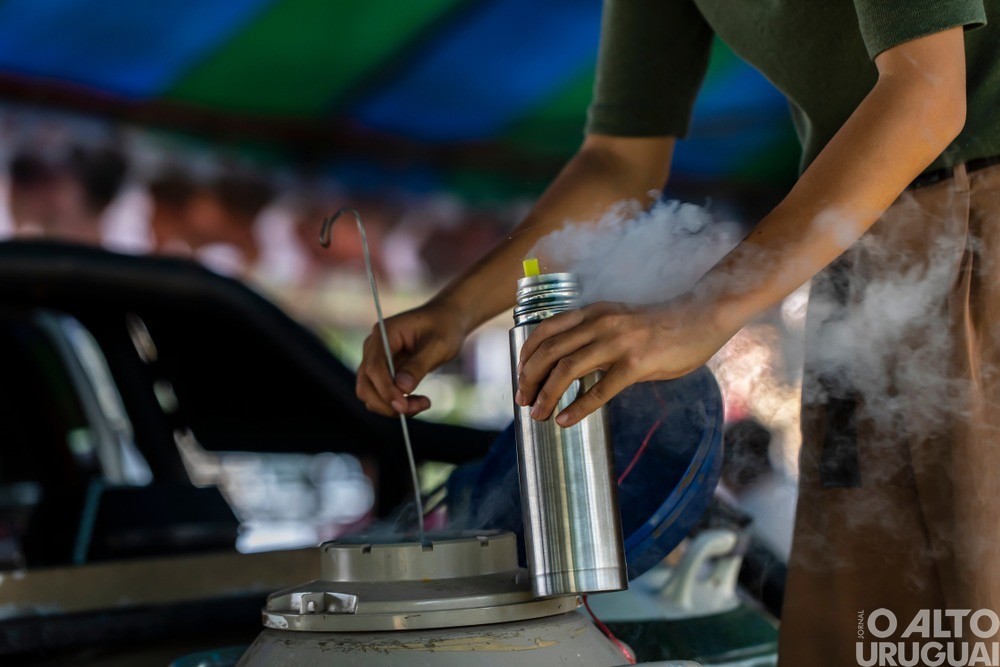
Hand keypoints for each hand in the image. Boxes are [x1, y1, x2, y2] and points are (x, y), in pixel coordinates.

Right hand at [356, 300, 467, 416]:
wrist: (448, 320)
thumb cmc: (445, 327)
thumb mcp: (438, 345)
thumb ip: (418, 366)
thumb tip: (402, 389)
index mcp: (384, 333)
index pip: (374, 366)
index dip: (385, 389)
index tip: (404, 405)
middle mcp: (374, 347)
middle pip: (365, 384)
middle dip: (387, 402)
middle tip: (417, 408)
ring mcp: (377, 360)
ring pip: (370, 394)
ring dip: (391, 406)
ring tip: (422, 404)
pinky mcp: (384, 372)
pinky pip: (382, 395)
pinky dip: (397, 404)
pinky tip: (419, 401)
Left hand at [514, 300, 734, 426]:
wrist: (703, 317)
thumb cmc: (663, 326)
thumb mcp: (621, 322)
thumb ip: (596, 337)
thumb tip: (571, 368)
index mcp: (594, 312)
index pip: (545, 330)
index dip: (526, 356)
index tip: (520, 378)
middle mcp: (600, 323)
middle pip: (549, 350)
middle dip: (529, 378)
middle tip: (522, 401)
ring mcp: (619, 342)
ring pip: (567, 368)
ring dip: (547, 394)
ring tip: (538, 414)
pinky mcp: (637, 363)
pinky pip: (600, 389)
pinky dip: (578, 407)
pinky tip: (565, 420)